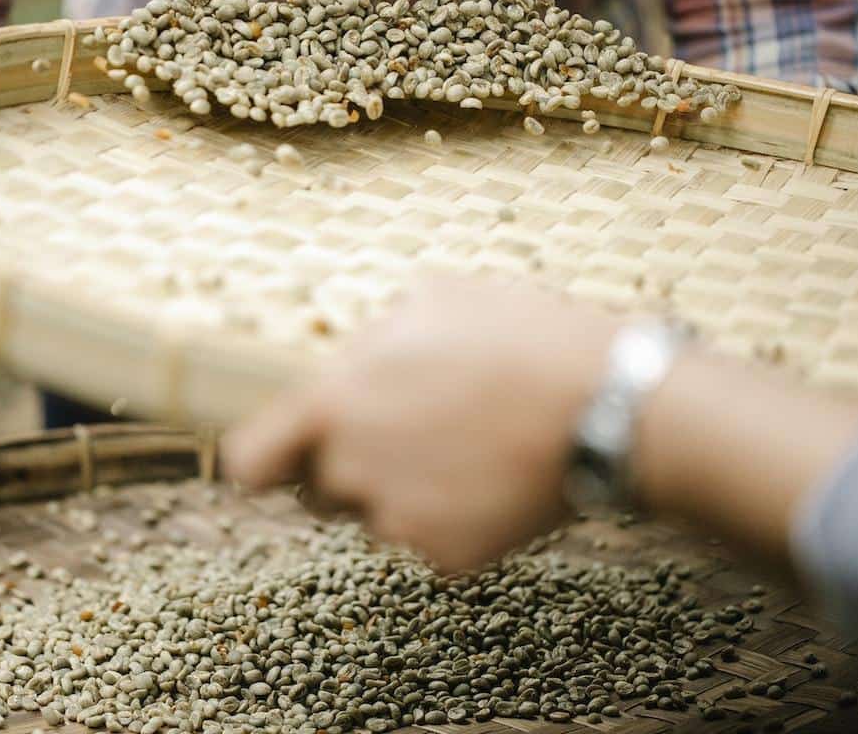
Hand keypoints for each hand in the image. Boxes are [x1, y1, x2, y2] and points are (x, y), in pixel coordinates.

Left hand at [224, 277, 617, 572]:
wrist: (607, 406)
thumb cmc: (519, 339)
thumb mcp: (432, 302)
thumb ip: (370, 342)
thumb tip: (354, 363)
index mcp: (333, 405)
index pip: (249, 462)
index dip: (262, 461)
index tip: (282, 457)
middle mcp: (352, 471)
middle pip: (319, 490)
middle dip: (347, 469)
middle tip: (410, 436)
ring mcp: (399, 521)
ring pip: (378, 516)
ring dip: (404, 492)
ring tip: (466, 448)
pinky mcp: (447, 556)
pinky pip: (431, 539)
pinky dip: (456, 518)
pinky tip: (495, 477)